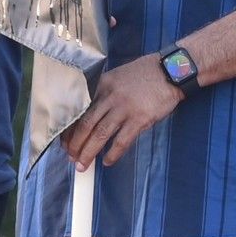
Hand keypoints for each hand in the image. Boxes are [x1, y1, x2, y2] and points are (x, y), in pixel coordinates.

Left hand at [59, 58, 184, 169]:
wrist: (171, 71)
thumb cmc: (145, 74)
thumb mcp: (117, 77)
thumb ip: (103, 93)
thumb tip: (90, 115)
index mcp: (101, 85)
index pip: (79, 111)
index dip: (69, 129)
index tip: (64, 142)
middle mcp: (109, 96)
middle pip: (86, 124)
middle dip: (75, 144)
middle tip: (70, 158)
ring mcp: (124, 108)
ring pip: (100, 135)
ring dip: (89, 152)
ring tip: (82, 165)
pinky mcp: (139, 119)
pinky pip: (122, 141)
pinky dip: (113, 153)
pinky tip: (107, 161)